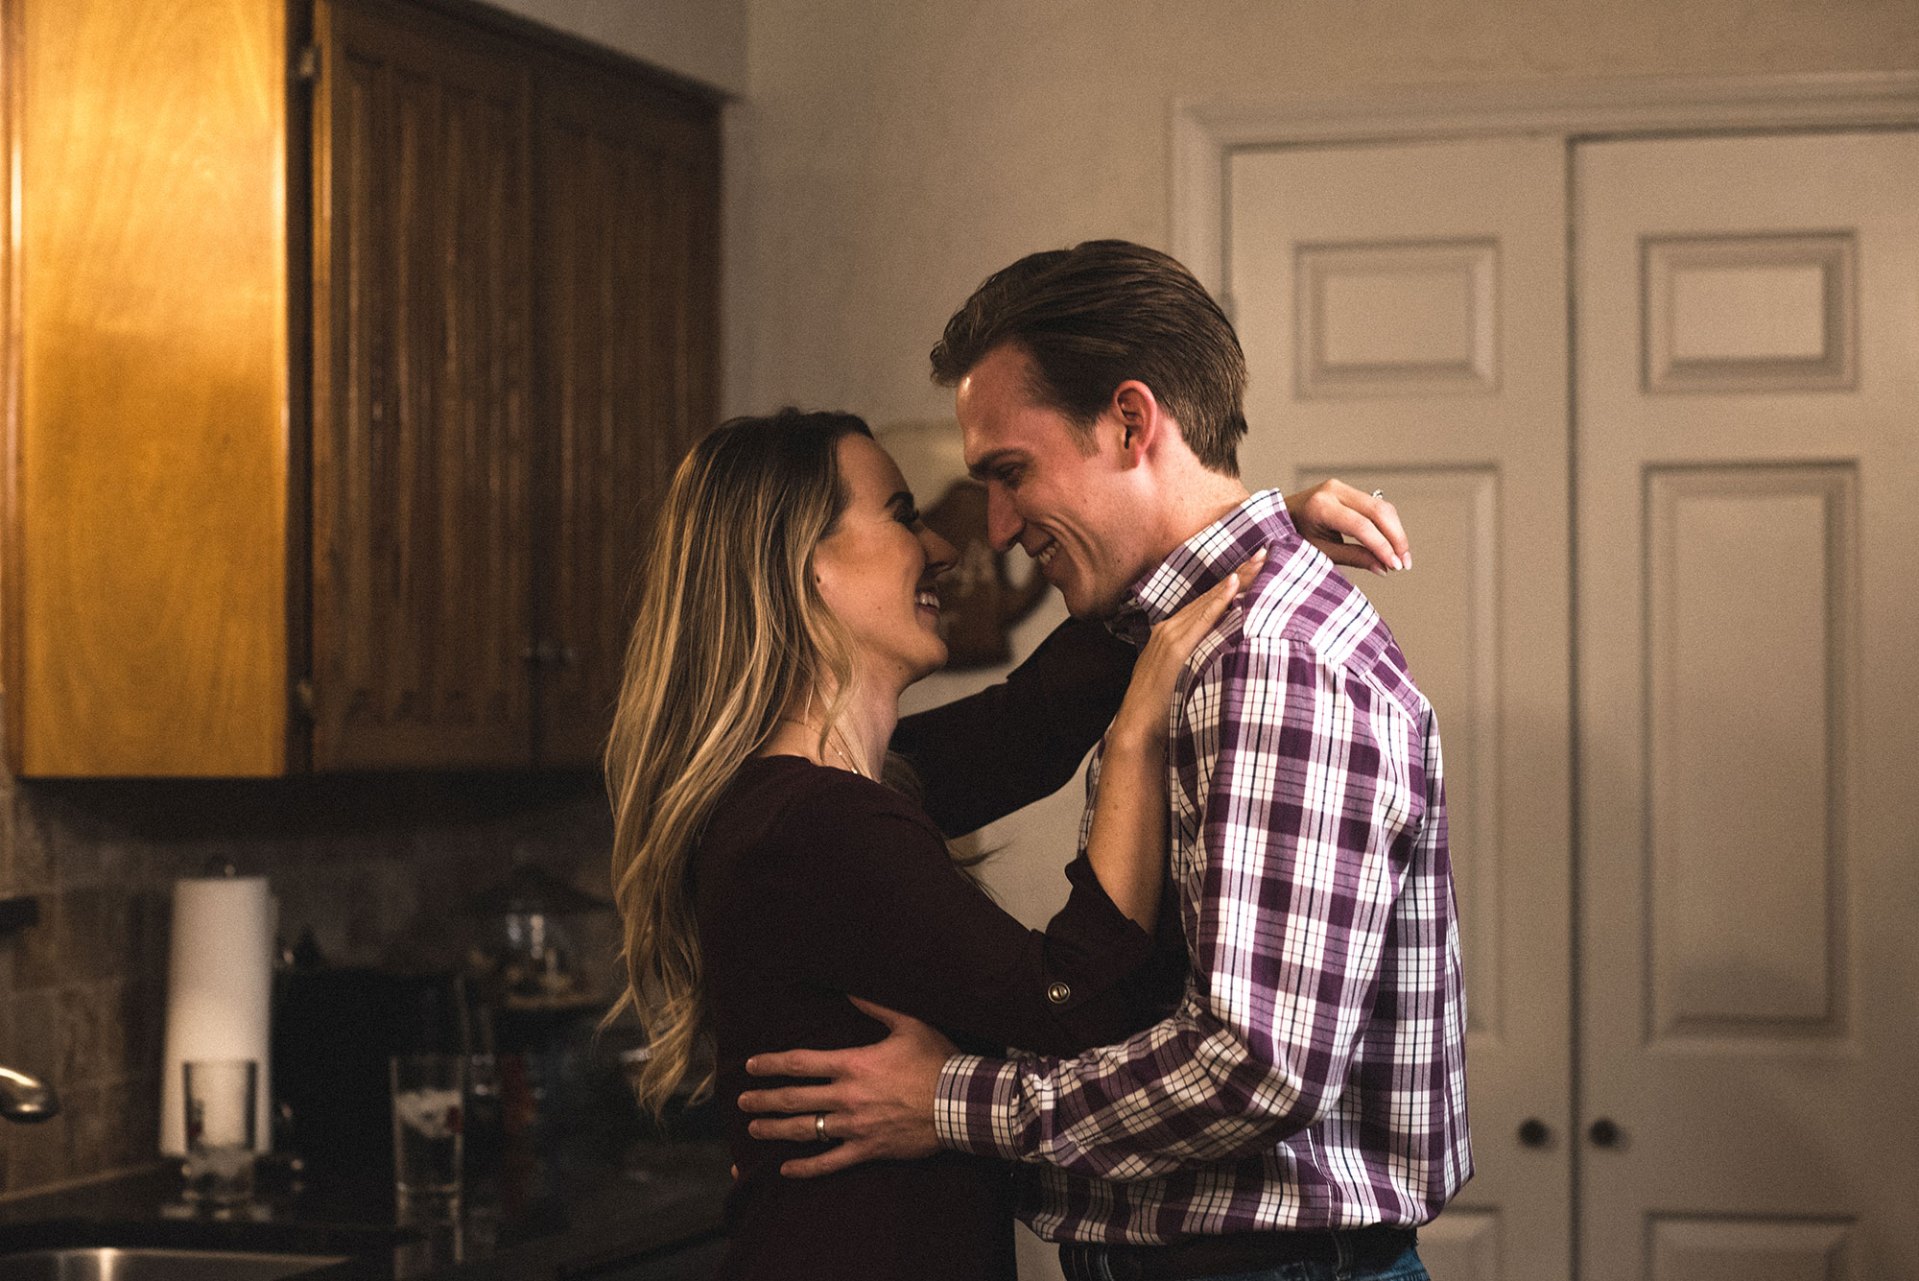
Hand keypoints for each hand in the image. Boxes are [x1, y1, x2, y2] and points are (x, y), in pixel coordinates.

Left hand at [737, 998, 954, 1177]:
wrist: (960, 1103)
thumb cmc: (937, 1061)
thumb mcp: (909, 1024)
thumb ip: (876, 1007)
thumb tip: (850, 990)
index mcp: (853, 1064)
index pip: (800, 1063)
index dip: (771, 1064)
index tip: (752, 1066)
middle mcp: (847, 1096)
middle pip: (794, 1099)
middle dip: (763, 1100)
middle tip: (742, 1102)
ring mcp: (855, 1126)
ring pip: (806, 1130)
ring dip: (776, 1130)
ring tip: (754, 1130)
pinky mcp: (868, 1149)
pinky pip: (830, 1163)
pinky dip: (806, 1168)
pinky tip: (786, 1169)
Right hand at [1108, 549, 1263, 747]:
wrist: (1137, 727)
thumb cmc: (1161, 708)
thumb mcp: (1181, 675)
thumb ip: (1197, 660)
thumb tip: (1224, 654)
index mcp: (1171, 633)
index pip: (1207, 602)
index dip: (1232, 584)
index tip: (1255, 567)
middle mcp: (1169, 628)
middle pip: (1211, 595)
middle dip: (1240, 574)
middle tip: (1266, 553)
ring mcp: (1170, 636)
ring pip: (1209, 601)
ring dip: (1236, 580)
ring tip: (1260, 563)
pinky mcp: (1175, 647)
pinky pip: (1201, 619)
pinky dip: (1217, 601)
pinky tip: (1234, 586)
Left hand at [1286, 480, 1409, 574]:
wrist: (1274, 517)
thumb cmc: (1291, 537)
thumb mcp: (1318, 552)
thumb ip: (1352, 558)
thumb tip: (1384, 568)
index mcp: (1320, 506)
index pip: (1361, 526)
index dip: (1382, 546)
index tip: (1394, 566)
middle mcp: (1333, 490)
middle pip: (1378, 511)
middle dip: (1396, 538)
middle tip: (1404, 564)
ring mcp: (1341, 487)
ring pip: (1381, 507)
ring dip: (1396, 533)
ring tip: (1400, 559)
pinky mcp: (1347, 491)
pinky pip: (1375, 507)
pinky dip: (1387, 526)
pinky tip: (1392, 546)